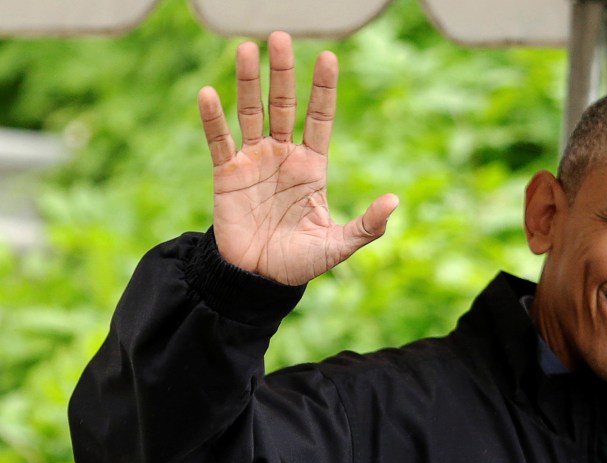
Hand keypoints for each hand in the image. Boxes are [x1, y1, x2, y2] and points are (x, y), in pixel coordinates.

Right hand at [197, 32, 397, 285]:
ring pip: (250, 112)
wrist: (259, 279)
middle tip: (281, 37)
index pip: (319, 118)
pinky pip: (219, 141)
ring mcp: (253, 161)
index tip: (328, 57)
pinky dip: (213, 119)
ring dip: (249, 82)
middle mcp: (283, 156)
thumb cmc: (300, 262)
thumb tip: (394, 201)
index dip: (323, 89)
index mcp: (312, 166)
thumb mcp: (338, 245)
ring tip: (248, 49)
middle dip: (283, 72)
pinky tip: (209, 93)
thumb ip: (366, 225)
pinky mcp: (226, 175)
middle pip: (284, 104)